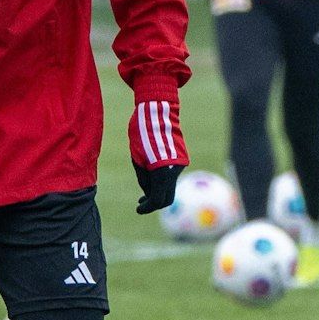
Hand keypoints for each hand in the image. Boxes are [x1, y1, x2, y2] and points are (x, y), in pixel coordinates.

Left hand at [127, 94, 186, 213]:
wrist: (157, 111)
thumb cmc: (141, 132)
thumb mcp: (136, 157)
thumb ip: (143, 178)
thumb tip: (148, 193)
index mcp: (162, 171)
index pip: (157, 199)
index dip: (147, 207)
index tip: (138, 209)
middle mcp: (174, 170)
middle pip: (167, 197)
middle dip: (154, 202)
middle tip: (141, 203)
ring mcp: (180, 164)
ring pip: (170, 185)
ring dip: (158, 190)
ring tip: (144, 191)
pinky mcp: (182, 158)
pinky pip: (172, 175)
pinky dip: (162, 180)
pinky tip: (152, 175)